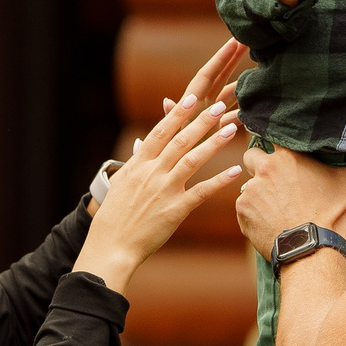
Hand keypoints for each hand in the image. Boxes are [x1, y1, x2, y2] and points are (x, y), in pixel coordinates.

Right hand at [76, 38, 247, 294]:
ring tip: (231, 129)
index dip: (177, 115)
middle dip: (201, 122)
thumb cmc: (115, 216)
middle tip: (220, 106)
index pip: (160, 132)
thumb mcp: (122, 183)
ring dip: (213, 143)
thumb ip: (135, 162)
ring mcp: (164, 190)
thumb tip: (142, 144)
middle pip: (180, 141)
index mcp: (138, 164)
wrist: (111, 245)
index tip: (192, 100)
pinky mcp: (175, 210)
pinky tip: (234, 171)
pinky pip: (201, 192)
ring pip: (192, 160)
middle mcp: (152, 173)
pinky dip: (218, 181)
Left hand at [235, 149, 345, 259]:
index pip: (271, 135)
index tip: (282, 150)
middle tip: (279, 181)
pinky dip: (254, 214)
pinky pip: (244, 208)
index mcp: (287, 157)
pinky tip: (272, 222)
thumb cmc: (334, 215)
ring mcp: (249, 192)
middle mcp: (263, 170)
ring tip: (279, 207)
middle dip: (261, 166)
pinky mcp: (242, 214)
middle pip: (252, 158)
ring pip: (248, 186)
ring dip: (259, 193)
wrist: (313, 250)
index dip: (276, 141)